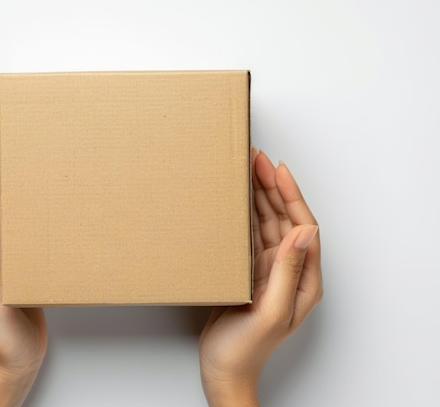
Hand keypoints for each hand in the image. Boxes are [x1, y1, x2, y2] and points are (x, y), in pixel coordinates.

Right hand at [199, 150, 321, 406]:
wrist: (224, 368)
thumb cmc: (246, 349)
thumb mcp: (269, 312)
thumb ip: (287, 272)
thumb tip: (303, 232)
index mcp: (304, 281)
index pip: (303, 227)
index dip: (291, 196)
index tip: (278, 170)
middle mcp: (291, 272)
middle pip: (285, 219)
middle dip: (273, 187)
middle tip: (257, 160)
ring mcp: (270, 271)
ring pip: (268, 224)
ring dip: (259, 197)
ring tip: (248, 171)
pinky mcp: (252, 272)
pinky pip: (252, 236)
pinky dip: (246, 215)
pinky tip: (239, 201)